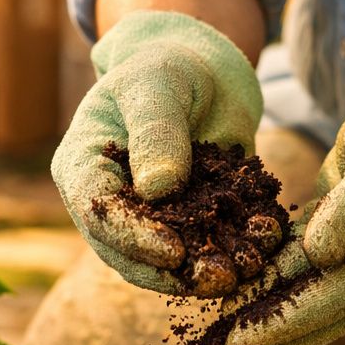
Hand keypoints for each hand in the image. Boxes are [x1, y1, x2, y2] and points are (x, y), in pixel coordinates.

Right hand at [52, 10, 261, 293]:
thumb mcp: (158, 84)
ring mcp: (143, 220)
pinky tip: (262, 251)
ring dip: (202, 274)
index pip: (98, 211)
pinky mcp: (183, 227)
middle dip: (171, 272)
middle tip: (217, 278)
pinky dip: (229, 254)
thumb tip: (158, 190)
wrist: (202, 74)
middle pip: (126, 253)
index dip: (132, 237)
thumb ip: (156, 131)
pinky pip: (200, 250)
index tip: (173, 251)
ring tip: (243, 273)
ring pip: (163, 264)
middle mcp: (107, 202)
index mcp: (82, 164)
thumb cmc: (168, 66)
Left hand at [205, 60, 344, 344]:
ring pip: (304, 312)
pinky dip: (266, 301)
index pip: (331, 300)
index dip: (281, 323)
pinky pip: (300, 286)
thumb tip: (319, 253)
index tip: (235, 340)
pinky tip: (231, 311)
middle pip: (314, 322)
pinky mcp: (341, 260)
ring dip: (259, 332)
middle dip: (260, 342)